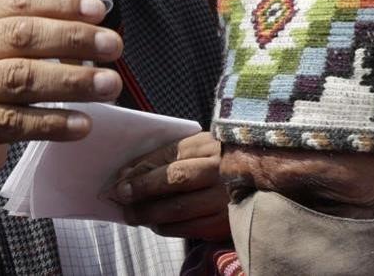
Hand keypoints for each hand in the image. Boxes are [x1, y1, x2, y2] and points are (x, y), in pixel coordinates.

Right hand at [0, 0, 123, 208]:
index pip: (19, 0)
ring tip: (110, 84)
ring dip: (72, 81)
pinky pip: (16, 122)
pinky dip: (53, 123)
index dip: (61, 4)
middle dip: (74, 38)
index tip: (99, 11)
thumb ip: (37, 15)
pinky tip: (84, 124)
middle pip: (23, 36)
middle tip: (114, 46)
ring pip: (22, 78)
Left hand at [107, 131, 228, 240]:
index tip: (120, 181)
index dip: (143, 169)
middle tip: (121, 199)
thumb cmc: (215, 163)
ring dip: (150, 214)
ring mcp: (225, 197)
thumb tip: (125, 175)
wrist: (253, 179)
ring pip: (180, 208)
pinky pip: (190, 228)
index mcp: (209, 145)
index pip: (170, 154)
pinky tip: (156, 224)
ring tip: (133, 215)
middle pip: (176, 179)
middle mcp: (220, 169)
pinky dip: (167, 228)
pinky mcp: (226, 221)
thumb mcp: (194, 150)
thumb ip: (162, 158)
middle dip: (143, 190)